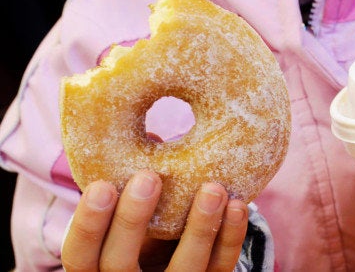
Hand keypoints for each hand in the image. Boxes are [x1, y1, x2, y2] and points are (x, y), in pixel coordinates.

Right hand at [61, 170, 247, 270]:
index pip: (80, 256)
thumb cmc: (140, 233)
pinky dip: (230, 237)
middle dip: (133, 221)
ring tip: (212, 190)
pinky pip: (220, 267)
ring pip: (182, 269)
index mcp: (97, 268)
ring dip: (199, 228)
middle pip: (121, 264)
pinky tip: (236, 206)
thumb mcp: (125, 217)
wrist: (174, 264)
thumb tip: (151, 135)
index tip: (102, 185)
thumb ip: (129, 185)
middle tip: (148, 178)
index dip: (89, 224)